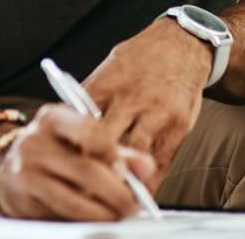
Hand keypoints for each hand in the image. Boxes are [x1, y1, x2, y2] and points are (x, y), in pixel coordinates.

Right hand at [0, 103, 158, 221]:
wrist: (4, 168)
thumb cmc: (52, 152)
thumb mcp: (80, 141)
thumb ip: (116, 151)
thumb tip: (146, 166)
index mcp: (52, 118)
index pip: (89, 130)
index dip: (114, 154)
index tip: (128, 173)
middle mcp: (34, 142)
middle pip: (86, 171)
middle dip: (117, 193)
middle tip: (133, 206)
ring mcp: (24, 172)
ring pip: (73, 200)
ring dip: (103, 213)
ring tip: (118, 216)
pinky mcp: (21, 200)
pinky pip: (60, 215)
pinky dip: (83, 221)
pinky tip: (95, 219)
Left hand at [82, 19, 210, 188]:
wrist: (183, 44)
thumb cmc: (140, 60)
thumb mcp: (109, 69)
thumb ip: (89, 99)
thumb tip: (65, 130)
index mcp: (105, 84)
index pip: (78, 123)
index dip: (67, 148)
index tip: (60, 169)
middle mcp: (129, 99)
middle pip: (102, 141)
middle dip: (90, 167)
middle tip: (81, 190)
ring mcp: (156, 113)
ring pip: (132, 154)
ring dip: (121, 179)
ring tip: (109, 200)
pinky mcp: (178, 126)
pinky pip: (161, 162)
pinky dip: (149, 183)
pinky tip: (139, 196)